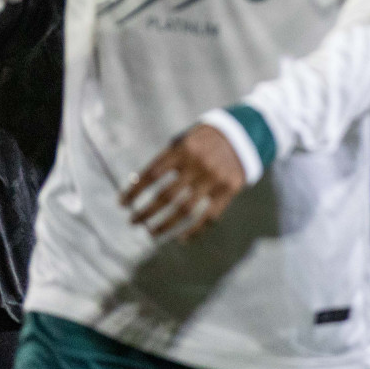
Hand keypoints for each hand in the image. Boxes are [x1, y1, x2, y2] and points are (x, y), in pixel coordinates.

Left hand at [120, 124, 245, 242]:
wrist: (247, 131)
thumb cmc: (206, 139)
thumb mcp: (186, 138)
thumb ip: (166, 159)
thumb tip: (136, 185)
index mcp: (183, 148)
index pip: (151, 174)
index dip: (134, 190)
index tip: (121, 204)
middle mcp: (198, 164)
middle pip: (165, 196)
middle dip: (145, 212)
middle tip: (133, 222)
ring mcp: (215, 178)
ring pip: (185, 210)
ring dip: (165, 225)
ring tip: (151, 233)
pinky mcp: (230, 189)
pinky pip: (209, 216)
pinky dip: (194, 230)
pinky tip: (181, 238)